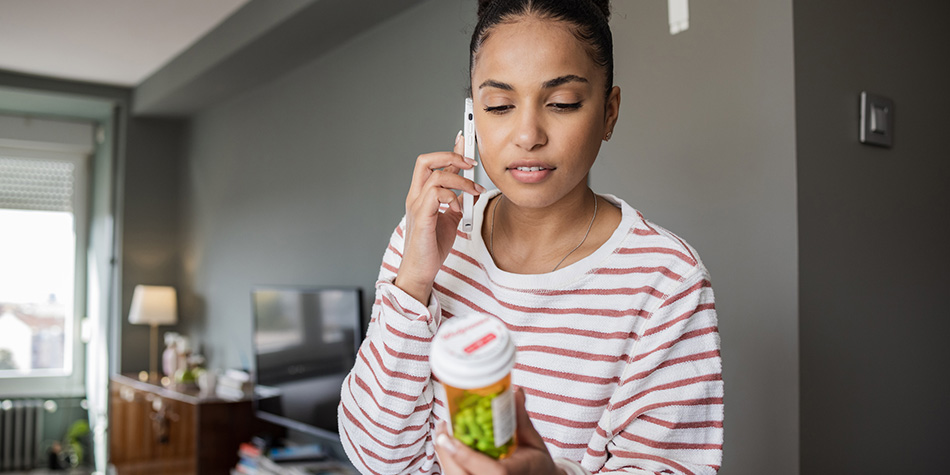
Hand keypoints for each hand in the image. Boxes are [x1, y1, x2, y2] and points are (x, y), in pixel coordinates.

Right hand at [395, 132, 483, 303]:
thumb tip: (469, 189)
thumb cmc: (432, 247)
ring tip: (474, 191)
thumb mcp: (451, 219)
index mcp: (422, 195)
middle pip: (426, 160)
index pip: (433, 164)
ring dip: (460, 180)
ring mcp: (417, 206)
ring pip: (435, 175)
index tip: (464, 141)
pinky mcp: (422, 217)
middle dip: (450, 156)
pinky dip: (452, 196)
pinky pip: (435, 194)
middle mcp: (416, 196)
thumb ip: (457, 202)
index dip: (450, 150)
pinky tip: (460, 207)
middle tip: (470, 163)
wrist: (421, 270)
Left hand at [434, 388, 566, 474]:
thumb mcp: (532, 441)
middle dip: (447, 450)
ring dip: (446, 453)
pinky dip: (450, 458)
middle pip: (461, 474)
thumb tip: (516, 393)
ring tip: (445, 433)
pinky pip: (456, 473)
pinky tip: (450, 444)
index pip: (492, 471)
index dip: (466, 456)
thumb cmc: (536, 464)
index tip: (447, 438)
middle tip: (445, 426)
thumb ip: (521, 419)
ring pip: (454, 474)